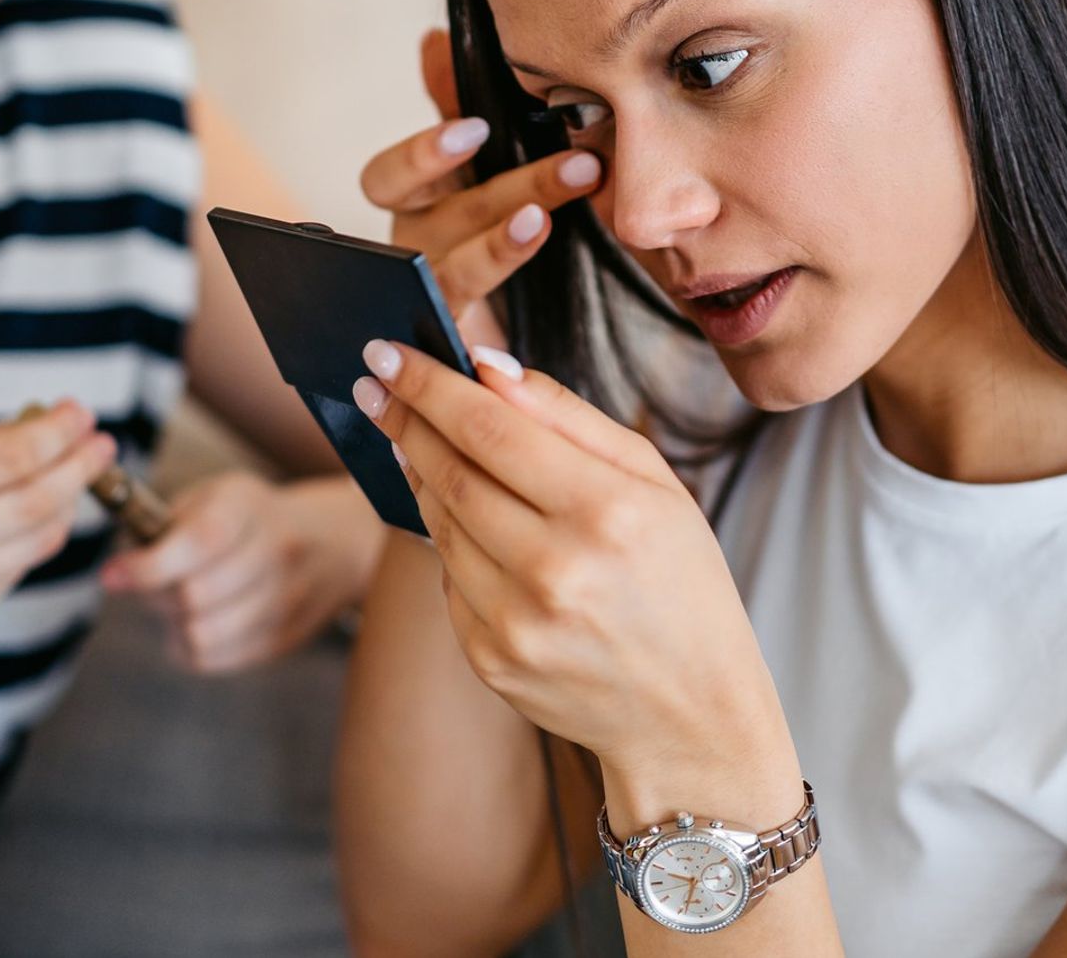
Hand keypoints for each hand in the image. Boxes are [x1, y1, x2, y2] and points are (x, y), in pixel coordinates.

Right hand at [0, 401, 116, 660]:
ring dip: (69, 500)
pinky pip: (18, 566)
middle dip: (78, 467)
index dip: (56, 433)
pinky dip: (41, 533)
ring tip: (83, 469)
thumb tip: (45, 427)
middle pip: (32, 502)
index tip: (80, 412)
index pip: (6, 459)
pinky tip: (46, 509)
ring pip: (35, 538)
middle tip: (102, 442)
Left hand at [100, 472, 384, 672]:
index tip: (112, 575)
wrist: (333, 542)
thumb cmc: (249, 518)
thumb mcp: (212, 497)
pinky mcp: (283, 640)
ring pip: (202, 636)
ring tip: (176, 605)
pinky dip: (191, 646)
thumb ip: (164, 525)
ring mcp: (285, 600)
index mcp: (248, 507)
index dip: (147, 566)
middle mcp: (275, 552)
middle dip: (155, 596)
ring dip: (174, 625)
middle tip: (148, 584)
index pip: (197, 543)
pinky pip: (214, 659)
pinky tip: (196, 623)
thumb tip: (118, 570)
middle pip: (194, 596)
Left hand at [351, 340, 789, 782]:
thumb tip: (486, 367)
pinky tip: (468, 523)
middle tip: (374, 384)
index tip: (386, 352)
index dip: (428, 385)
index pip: (488, 428)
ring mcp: (516, 623)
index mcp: (606, 511)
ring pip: (438, 523)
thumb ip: (567, 415)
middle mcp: (556, 570)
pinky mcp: (490, 660)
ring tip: (415, 442)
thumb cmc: (679, 582)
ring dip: (419, 474)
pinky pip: (448, 579)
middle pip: (450, 472)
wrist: (692, 715)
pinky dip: (450, 541)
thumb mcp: (653, 482)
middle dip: (404, 420)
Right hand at [358, 28, 603, 349]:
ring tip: (545, 223)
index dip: (423, 155)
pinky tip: (520, 328)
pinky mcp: (454, 348)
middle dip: (515, 188)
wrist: (473, 338)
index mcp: (415, 203)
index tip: (473, 130)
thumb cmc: (472, 230)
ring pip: (459, 273)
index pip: (389, 178)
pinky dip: (486, 344)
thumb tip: (434, 39)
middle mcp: (412, 248)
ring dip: (503, 248)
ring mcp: (428, 300)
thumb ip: (450, 105)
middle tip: (579, 167)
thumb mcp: (469, 168)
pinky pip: (468, 346)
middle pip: (445, 217)